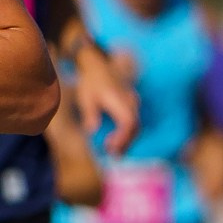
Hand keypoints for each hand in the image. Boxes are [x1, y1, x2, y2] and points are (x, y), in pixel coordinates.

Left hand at [72, 40, 138, 154]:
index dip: (122, 138)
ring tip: (114, 153)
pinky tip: (116, 142)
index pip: (128, 122)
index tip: (110, 148)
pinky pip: (133, 122)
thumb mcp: (86, 97)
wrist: (98, 66)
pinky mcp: (132, 104)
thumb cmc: (91, 83)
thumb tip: (92, 131)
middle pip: (135, 126)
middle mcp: (130, 101)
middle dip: (125, 143)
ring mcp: (133, 102)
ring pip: (136, 125)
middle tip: (113, 156)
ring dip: (127, 140)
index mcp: (119, 99)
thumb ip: (90, 114)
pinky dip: (127, 134)